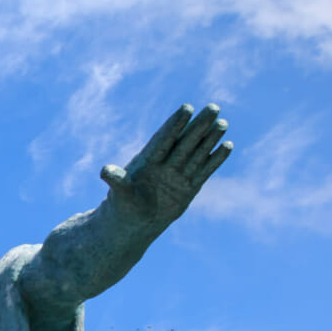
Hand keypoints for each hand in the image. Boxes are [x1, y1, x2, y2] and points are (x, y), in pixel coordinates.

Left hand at [101, 102, 231, 226]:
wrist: (134, 223)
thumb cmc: (122, 205)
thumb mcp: (119, 194)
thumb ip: (117, 181)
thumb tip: (105, 171)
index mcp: (148, 160)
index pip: (163, 139)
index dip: (174, 124)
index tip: (187, 108)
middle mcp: (166, 163)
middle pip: (185, 141)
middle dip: (198, 125)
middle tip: (213, 107)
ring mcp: (179, 174)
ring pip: (197, 152)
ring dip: (210, 138)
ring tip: (222, 123)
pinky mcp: (190, 186)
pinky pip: (205, 171)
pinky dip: (215, 160)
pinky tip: (227, 146)